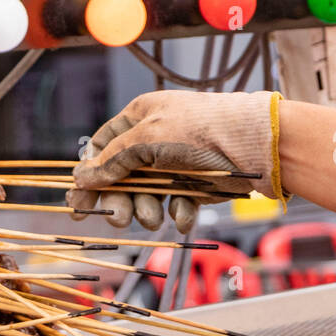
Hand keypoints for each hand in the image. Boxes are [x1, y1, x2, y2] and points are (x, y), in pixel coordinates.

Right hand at [67, 90, 281, 230]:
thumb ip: (113, 159)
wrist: (255, 144)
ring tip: (153, 217)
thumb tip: (81, 177)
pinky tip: (182, 217)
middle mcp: (157, 139)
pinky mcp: (199, 183)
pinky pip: (178, 202)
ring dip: (146, 209)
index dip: (90, 175)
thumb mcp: (148, 139)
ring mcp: (178, 162)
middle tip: (119, 218)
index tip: (80, 203)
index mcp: (141, 116)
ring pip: (149, 194)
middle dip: (120, 199)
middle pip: (123, 176)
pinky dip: (178, 212)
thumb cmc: (200, 130)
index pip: (103, 147)